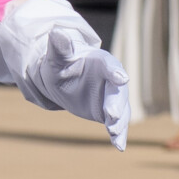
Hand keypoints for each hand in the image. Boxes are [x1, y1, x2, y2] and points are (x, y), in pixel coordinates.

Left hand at [29, 22, 128, 149]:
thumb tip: (57, 31)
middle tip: (112, 116)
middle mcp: (111, 80)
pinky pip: (116, 124)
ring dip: (120, 122)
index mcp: (100, 62)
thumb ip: (59, 47)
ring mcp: (112, 97)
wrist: (63, 79)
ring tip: (116, 135)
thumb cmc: (61, 64)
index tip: (121, 78)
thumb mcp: (57, 57)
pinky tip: (119, 146)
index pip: (110, 66)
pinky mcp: (109, 113)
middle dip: (116, 103)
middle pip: (118, 92)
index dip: (115, 72)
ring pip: (120, 110)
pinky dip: (118, 135)